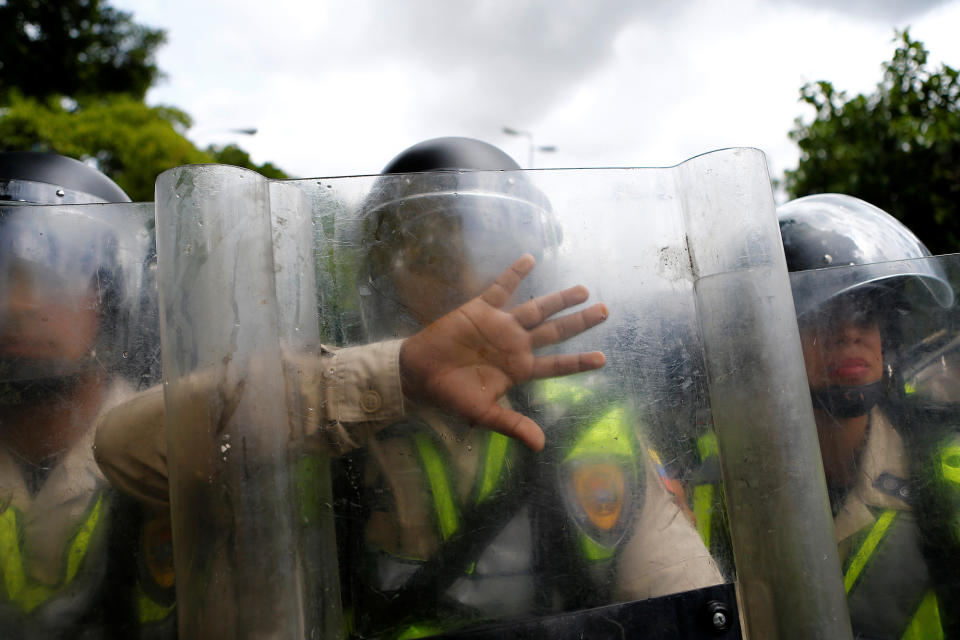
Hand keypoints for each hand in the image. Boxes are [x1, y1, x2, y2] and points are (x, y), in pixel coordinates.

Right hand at [399, 254, 607, 450]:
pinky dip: (515, 274)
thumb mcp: (484, 414)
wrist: (420, 374)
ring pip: (537, 309)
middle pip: (555, 331)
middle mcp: (516, 344)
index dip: (578, 362)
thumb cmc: (451, 395)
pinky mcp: (482, 309)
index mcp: (519, 369)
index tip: (603, 359)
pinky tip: (530, 259)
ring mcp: (501, 325)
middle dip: (580, 322)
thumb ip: (513, 424)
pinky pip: (502, 288)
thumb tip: (540, 446)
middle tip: (605, 311)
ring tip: (583, 289)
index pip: (556, 365)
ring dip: (560, 299)